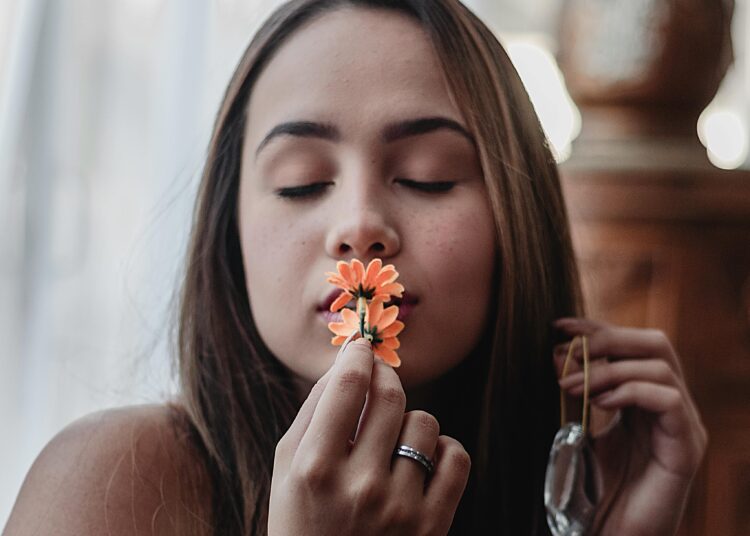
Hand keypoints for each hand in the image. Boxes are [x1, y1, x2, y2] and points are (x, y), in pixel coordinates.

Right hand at [269, 334, 470, 535]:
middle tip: (379, 379)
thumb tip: (345, 362)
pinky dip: (443, 448)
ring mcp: (400, 508)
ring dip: (410, 421)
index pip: (346, 387)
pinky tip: (422, 460)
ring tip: (393, 442)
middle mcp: (359, 486)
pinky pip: (456, 456)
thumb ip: (312, 412)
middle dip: (385, 377)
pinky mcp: (433, 526)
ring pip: (425, 423)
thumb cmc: (301, 522)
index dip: (358, 356)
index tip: (362, 347)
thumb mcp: (285, 469)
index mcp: (314, 469)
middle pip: (391, 396)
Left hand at [554, 318, 707, 535]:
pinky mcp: (686, 449)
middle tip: (567, 348)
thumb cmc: (593, 487)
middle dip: (607, 337)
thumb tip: (555, 352)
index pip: (632, 344)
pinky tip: (597, 403)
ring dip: (608, 368)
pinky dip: (630, 391)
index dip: (597, 328)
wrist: (611, 535)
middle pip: (656, 343)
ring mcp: (683, 426)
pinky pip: (669, 399)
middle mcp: (671, 405)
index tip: (558, 325)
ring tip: (569, 385)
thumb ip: (575, 392)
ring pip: (661, 366)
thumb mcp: (579, 428)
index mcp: (646, 397)